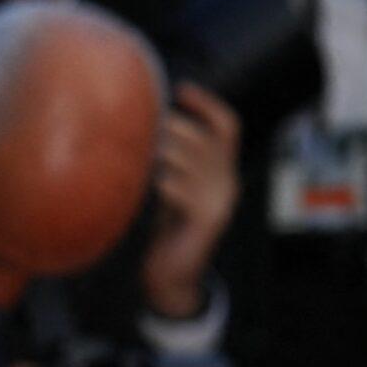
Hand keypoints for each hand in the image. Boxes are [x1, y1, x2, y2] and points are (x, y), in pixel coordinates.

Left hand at [144, 85, 241, 318]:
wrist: (175, 276)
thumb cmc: (167, 227)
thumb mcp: (174, 185)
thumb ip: (172, 157)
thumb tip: (145, 119)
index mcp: (223, 171)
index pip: (228, 126)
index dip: (206, 104)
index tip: (179, 89)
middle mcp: (227, 183)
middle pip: (202, 137)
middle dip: (169, 129)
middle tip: (142, 133)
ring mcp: (219, 202)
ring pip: (188, 158)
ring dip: (159, 153)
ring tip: (138, 158)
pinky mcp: (206, 220)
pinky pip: (178, 187)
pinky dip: (159, 182)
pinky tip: (146, 186)